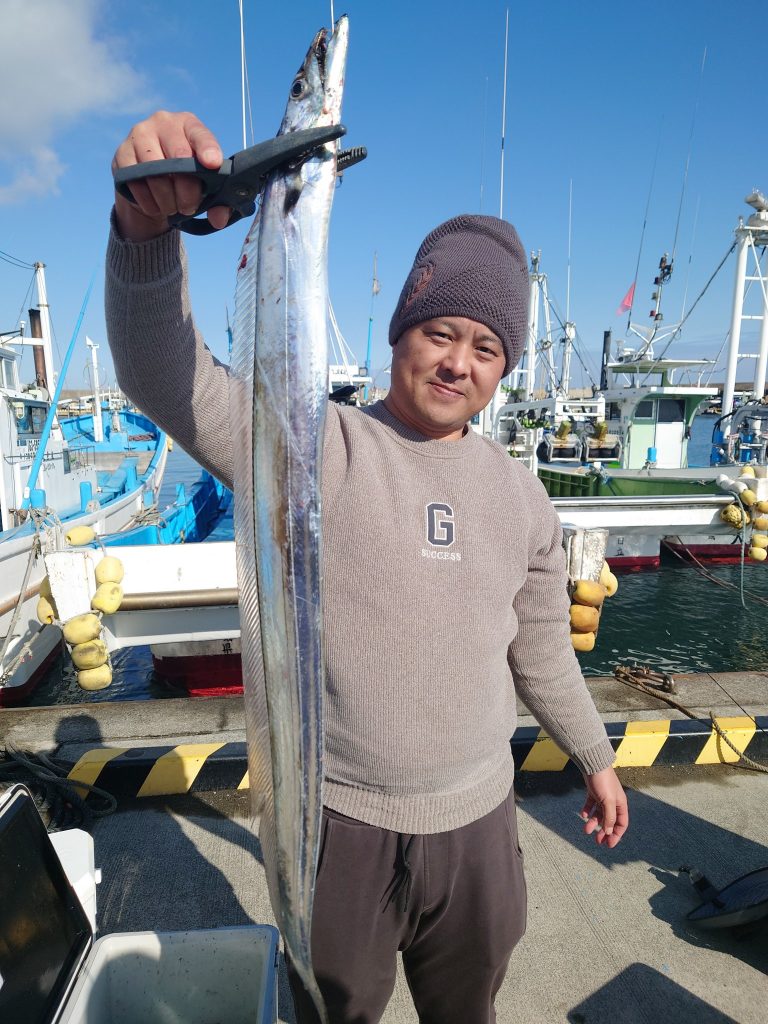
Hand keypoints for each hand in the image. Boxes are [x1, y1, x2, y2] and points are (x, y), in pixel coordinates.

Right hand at [111, 111, 229, 241]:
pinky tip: (156, 206)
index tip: (213, 164)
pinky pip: (135, 181)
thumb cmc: (185, 177)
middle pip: (178, 156)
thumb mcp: (205, 185)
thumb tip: (219, 219)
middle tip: (189, 206)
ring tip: (172, 208)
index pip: (200, 134)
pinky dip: (148, 201)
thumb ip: (218, 202)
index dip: (207, 149)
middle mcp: (163, 122)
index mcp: (189, 124)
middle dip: (187, 189)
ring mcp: (139, 135)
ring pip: (154, 171)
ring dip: (166, 198)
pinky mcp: (122, 153)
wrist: (151, 178)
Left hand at [579, 766, 627, 848]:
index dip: (616, 835)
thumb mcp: (608, 801)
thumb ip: (609, 817)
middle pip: (609, 821)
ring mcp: (603, 797)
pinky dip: (587, 811)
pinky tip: (583, 815)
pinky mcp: (593, 792)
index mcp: (620, 805)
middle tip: (597, 842)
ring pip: (599, 814)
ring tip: (586, 830)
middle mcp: (613, 802)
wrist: (593, 763)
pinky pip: (591, 805)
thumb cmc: (603, 781)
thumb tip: (608, 832)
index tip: (608, 845)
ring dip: (593, 823)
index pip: (621, 824)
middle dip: (604, 832)